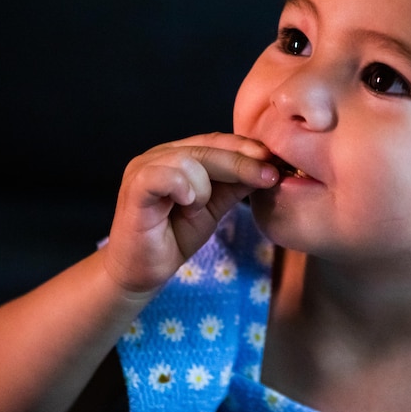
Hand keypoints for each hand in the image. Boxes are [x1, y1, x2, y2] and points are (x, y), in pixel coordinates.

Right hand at [101, 133, 278, 293]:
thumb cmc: (175, 236)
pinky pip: (164, 175)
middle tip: (269, 176)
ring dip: (204, 187)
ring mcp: (144, 168)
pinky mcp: (134, 188)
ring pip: (190, 160)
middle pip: (209, 147)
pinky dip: (183, 187)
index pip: (217, 141)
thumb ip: (235, 186)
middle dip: (243, 162)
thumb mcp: (214, 207)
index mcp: (178, 155)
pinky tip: (188, 202)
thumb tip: (269, 168)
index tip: (276, 160)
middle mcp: (160, 155)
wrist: (142, 271)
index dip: (246, 148)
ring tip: (195, 208)